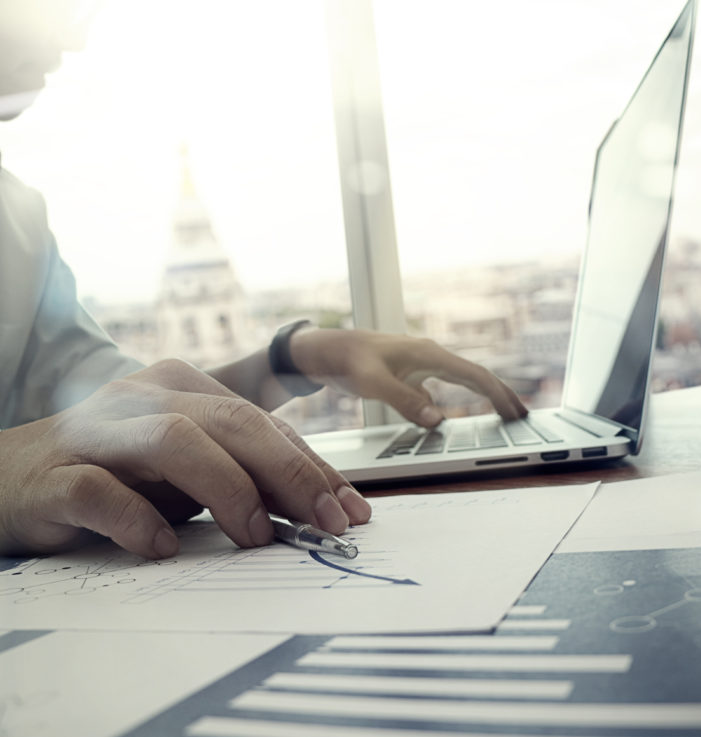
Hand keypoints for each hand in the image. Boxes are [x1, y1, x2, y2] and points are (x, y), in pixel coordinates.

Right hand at [0, 359, 370, 558]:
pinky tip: (165, 547)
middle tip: (326, 523)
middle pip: (234, 421)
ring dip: (229, 488)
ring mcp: (99, 432)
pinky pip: (101, 490)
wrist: (6, 477)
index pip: (265, 423)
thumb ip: (242, 475)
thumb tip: (319, 507)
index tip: (351, 509)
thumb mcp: (186, 468)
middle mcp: (145, 398)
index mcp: (184, 387)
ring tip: (259, 535)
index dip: (314, 467)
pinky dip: (139, 519)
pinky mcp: (56, 474)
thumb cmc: (113, 472)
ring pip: (176, 439)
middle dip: (291, 473)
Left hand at [289, 329, 528, 426]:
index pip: (475, 376)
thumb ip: (405, 402)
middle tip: (523, 415)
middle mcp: (430, 357)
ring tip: (503, 413)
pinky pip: (442, 389)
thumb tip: (439, 421)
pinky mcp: (409, 375)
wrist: (322, 349)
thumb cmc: (345, 360)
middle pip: (476, 376)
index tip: (517, 412)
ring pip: (462, 382)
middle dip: (501, 395)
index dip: (499, 395)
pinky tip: (452, 417)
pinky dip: (456, 402)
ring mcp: (420, 366)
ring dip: (484, 397)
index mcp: (428, 355)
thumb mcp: (372, 382)